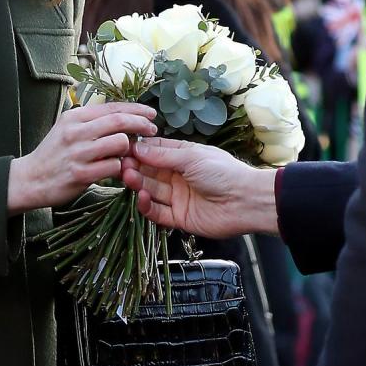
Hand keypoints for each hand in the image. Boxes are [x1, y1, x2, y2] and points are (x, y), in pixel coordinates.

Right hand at [8, 102, 157, 212]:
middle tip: (152, 129)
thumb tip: (123, 116)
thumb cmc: (53, 154)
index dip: (136, 109)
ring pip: (120, 143)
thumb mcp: (67, 128)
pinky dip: (120, 169)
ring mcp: (78, 152)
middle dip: (141, 124)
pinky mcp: (80, 174)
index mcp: (75, 116)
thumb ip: (91, 122)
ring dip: (129, 149)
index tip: (150, 113)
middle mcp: (76, 131)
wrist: (29, 179)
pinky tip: (116, 171)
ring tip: (127, 155)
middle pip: (120, 121)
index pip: (113, 107)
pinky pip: (113, 167)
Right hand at [122, 137, 279, 238]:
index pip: (155, 152)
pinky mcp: (178, 217)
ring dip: (139, 184)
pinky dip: (147, 206)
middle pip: (150, 172)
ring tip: (128, 178)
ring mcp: (178, 197)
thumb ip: (163, 155)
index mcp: (184, 157)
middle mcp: (178, 176)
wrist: (244, 202)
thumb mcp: (191, 157)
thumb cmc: (223, 172)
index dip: (140, 150)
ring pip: (151, 190)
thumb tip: (138, 147)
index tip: (123, 148)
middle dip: (135, 167)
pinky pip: (157, 212)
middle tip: (121, 165)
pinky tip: (141, 197)